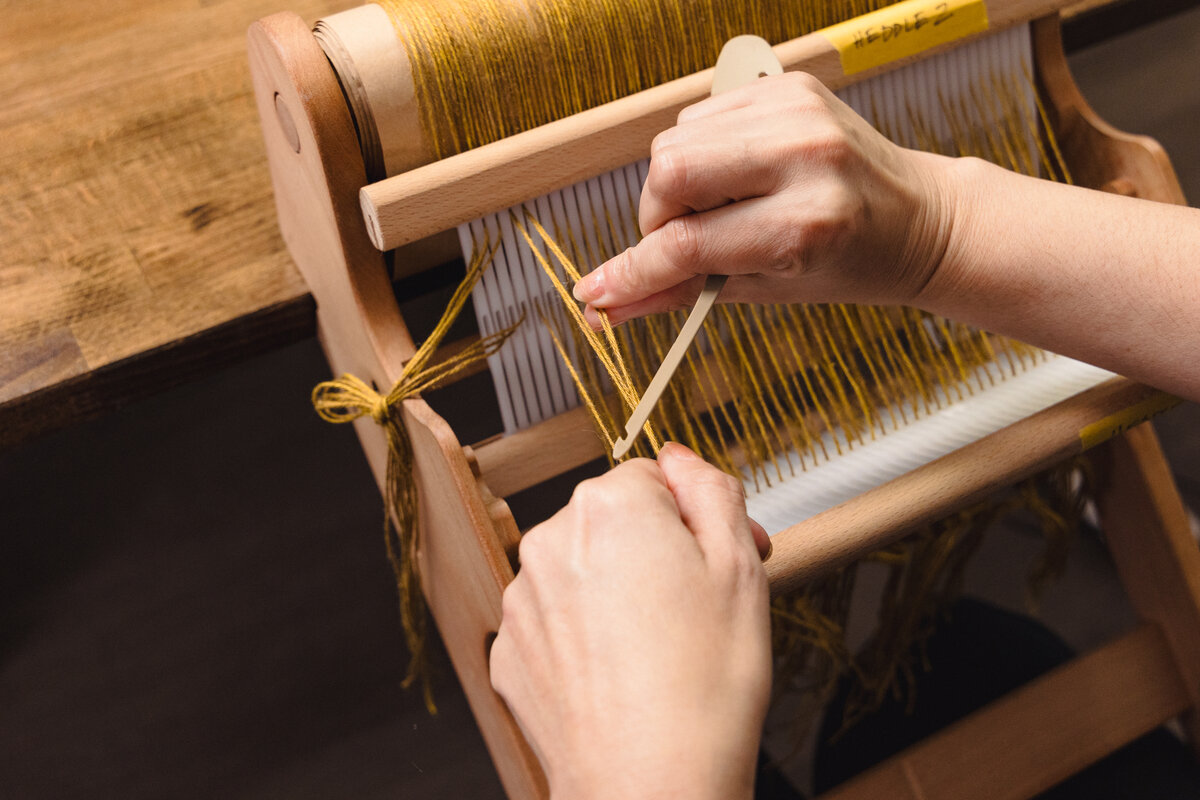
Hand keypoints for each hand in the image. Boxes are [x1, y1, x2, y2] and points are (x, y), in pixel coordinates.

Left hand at [489, 443, 771, 799]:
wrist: (651, 787)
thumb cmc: (703, 687)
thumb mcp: (741, 568)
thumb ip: (712, 491)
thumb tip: (681, 459)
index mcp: (609, 508)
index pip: (654, 480)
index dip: (696, 519)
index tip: (719, 559)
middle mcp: (551, 542)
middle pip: (613, 522)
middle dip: (653, 551)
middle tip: (697, 608)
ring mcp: (523, 599)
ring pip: (582, 570)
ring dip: (615, 592)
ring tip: (659, 650)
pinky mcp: (510, 650)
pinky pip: (554, 620)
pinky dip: (584, 636)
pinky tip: (621, 674)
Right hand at [571, 72, 955, 324]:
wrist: (920, 219)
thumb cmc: (851, 263)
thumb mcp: (768, 292)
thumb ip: (681, 293)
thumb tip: (608, 306)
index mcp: (805, 224)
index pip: (686, 244)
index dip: (633, 272)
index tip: (597, 292)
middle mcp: (802, 157)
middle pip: (669, 171)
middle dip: (656, 216)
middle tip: (682, 241)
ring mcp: (796, 113)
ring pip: (678, 140)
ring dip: (680, 184)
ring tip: (725, 209)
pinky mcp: (789, 87)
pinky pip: (703, 117)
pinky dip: (704, 152)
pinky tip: (738, 177)